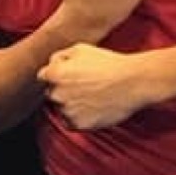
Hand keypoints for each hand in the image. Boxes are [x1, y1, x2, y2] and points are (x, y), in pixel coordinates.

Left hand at [37, 43, 153, 129]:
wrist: (132, 82)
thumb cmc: (107, 63)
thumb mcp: (80, 49)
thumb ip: (59, 57)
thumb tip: (50, 65)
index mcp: (54, 74)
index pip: (43, 77)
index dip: (56, 76)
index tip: (70, 77)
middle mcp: (56, 94)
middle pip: (51, 94)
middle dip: (62, 91)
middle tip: (83, 87)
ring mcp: (67, 111)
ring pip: (61, 110)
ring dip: (70, 105)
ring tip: (91, 97)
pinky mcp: (78, 125)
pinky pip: (71, 123)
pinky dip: (78, 118)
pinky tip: (92, 108)